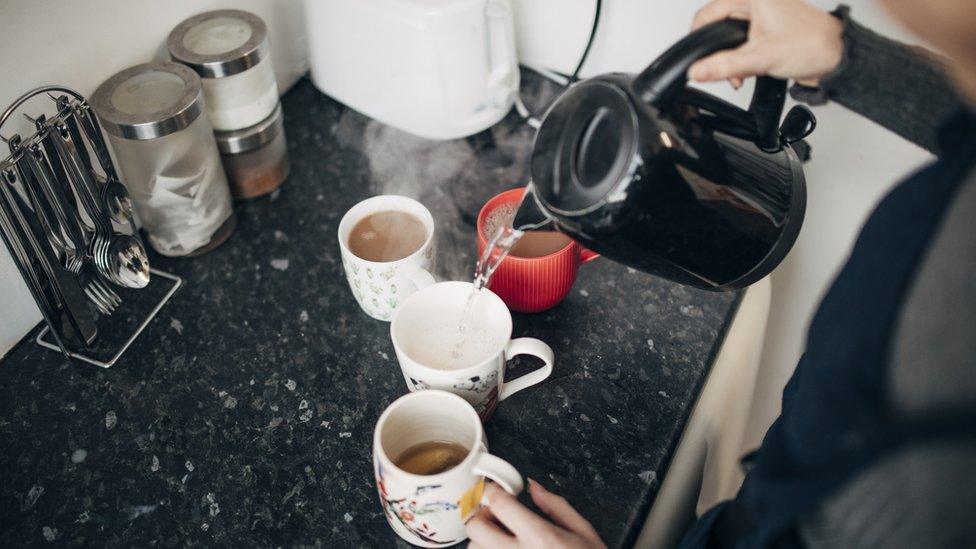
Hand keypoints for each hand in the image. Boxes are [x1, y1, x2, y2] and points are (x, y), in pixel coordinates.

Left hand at [466, 479, 605, 548]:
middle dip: (482, 515)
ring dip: (482, 540)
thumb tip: (535, 488)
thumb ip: (557, 506)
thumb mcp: (583, 532)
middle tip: (496, 515)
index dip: (493, 491)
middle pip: (476, 527)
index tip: (496, 491)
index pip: (499, 504)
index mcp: (540, 537)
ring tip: (501, 539)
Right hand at [688, 0, 843, 87]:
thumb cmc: (811, 45)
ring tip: (742, 72)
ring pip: (727, 36)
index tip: (695, 60)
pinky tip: (748, 69)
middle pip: (717, 26)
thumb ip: (725, 66)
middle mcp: (755, 0)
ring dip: (730, 58)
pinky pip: (740, 42)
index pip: (708, 13)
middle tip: (728, 70)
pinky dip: (740, 59)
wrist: (835, 58)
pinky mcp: (763, 27)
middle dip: (719, 53)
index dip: (699, 39)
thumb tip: (697, 70)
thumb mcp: (761, 58)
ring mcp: (759, 13)